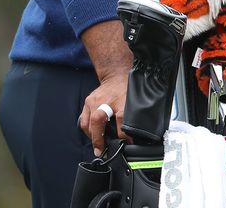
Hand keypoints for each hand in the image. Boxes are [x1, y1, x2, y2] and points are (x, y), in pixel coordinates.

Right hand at [79, 20, 132, 155]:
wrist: (117, 74)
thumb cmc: (129, 88)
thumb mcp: (137, 100)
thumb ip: (137, 116)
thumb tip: (142, 134)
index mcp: (122, 99)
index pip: (122, 120)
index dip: (125, 135)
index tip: (127, 144)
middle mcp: (106, 100)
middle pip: (99, 121)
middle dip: (99, 139)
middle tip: (103, 151)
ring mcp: (95, 101)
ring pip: (88, 122)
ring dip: (92, 137)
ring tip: (97, 148)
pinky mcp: (88, 102)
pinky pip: (83, 119)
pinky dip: (87, 130)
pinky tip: (92, 136)